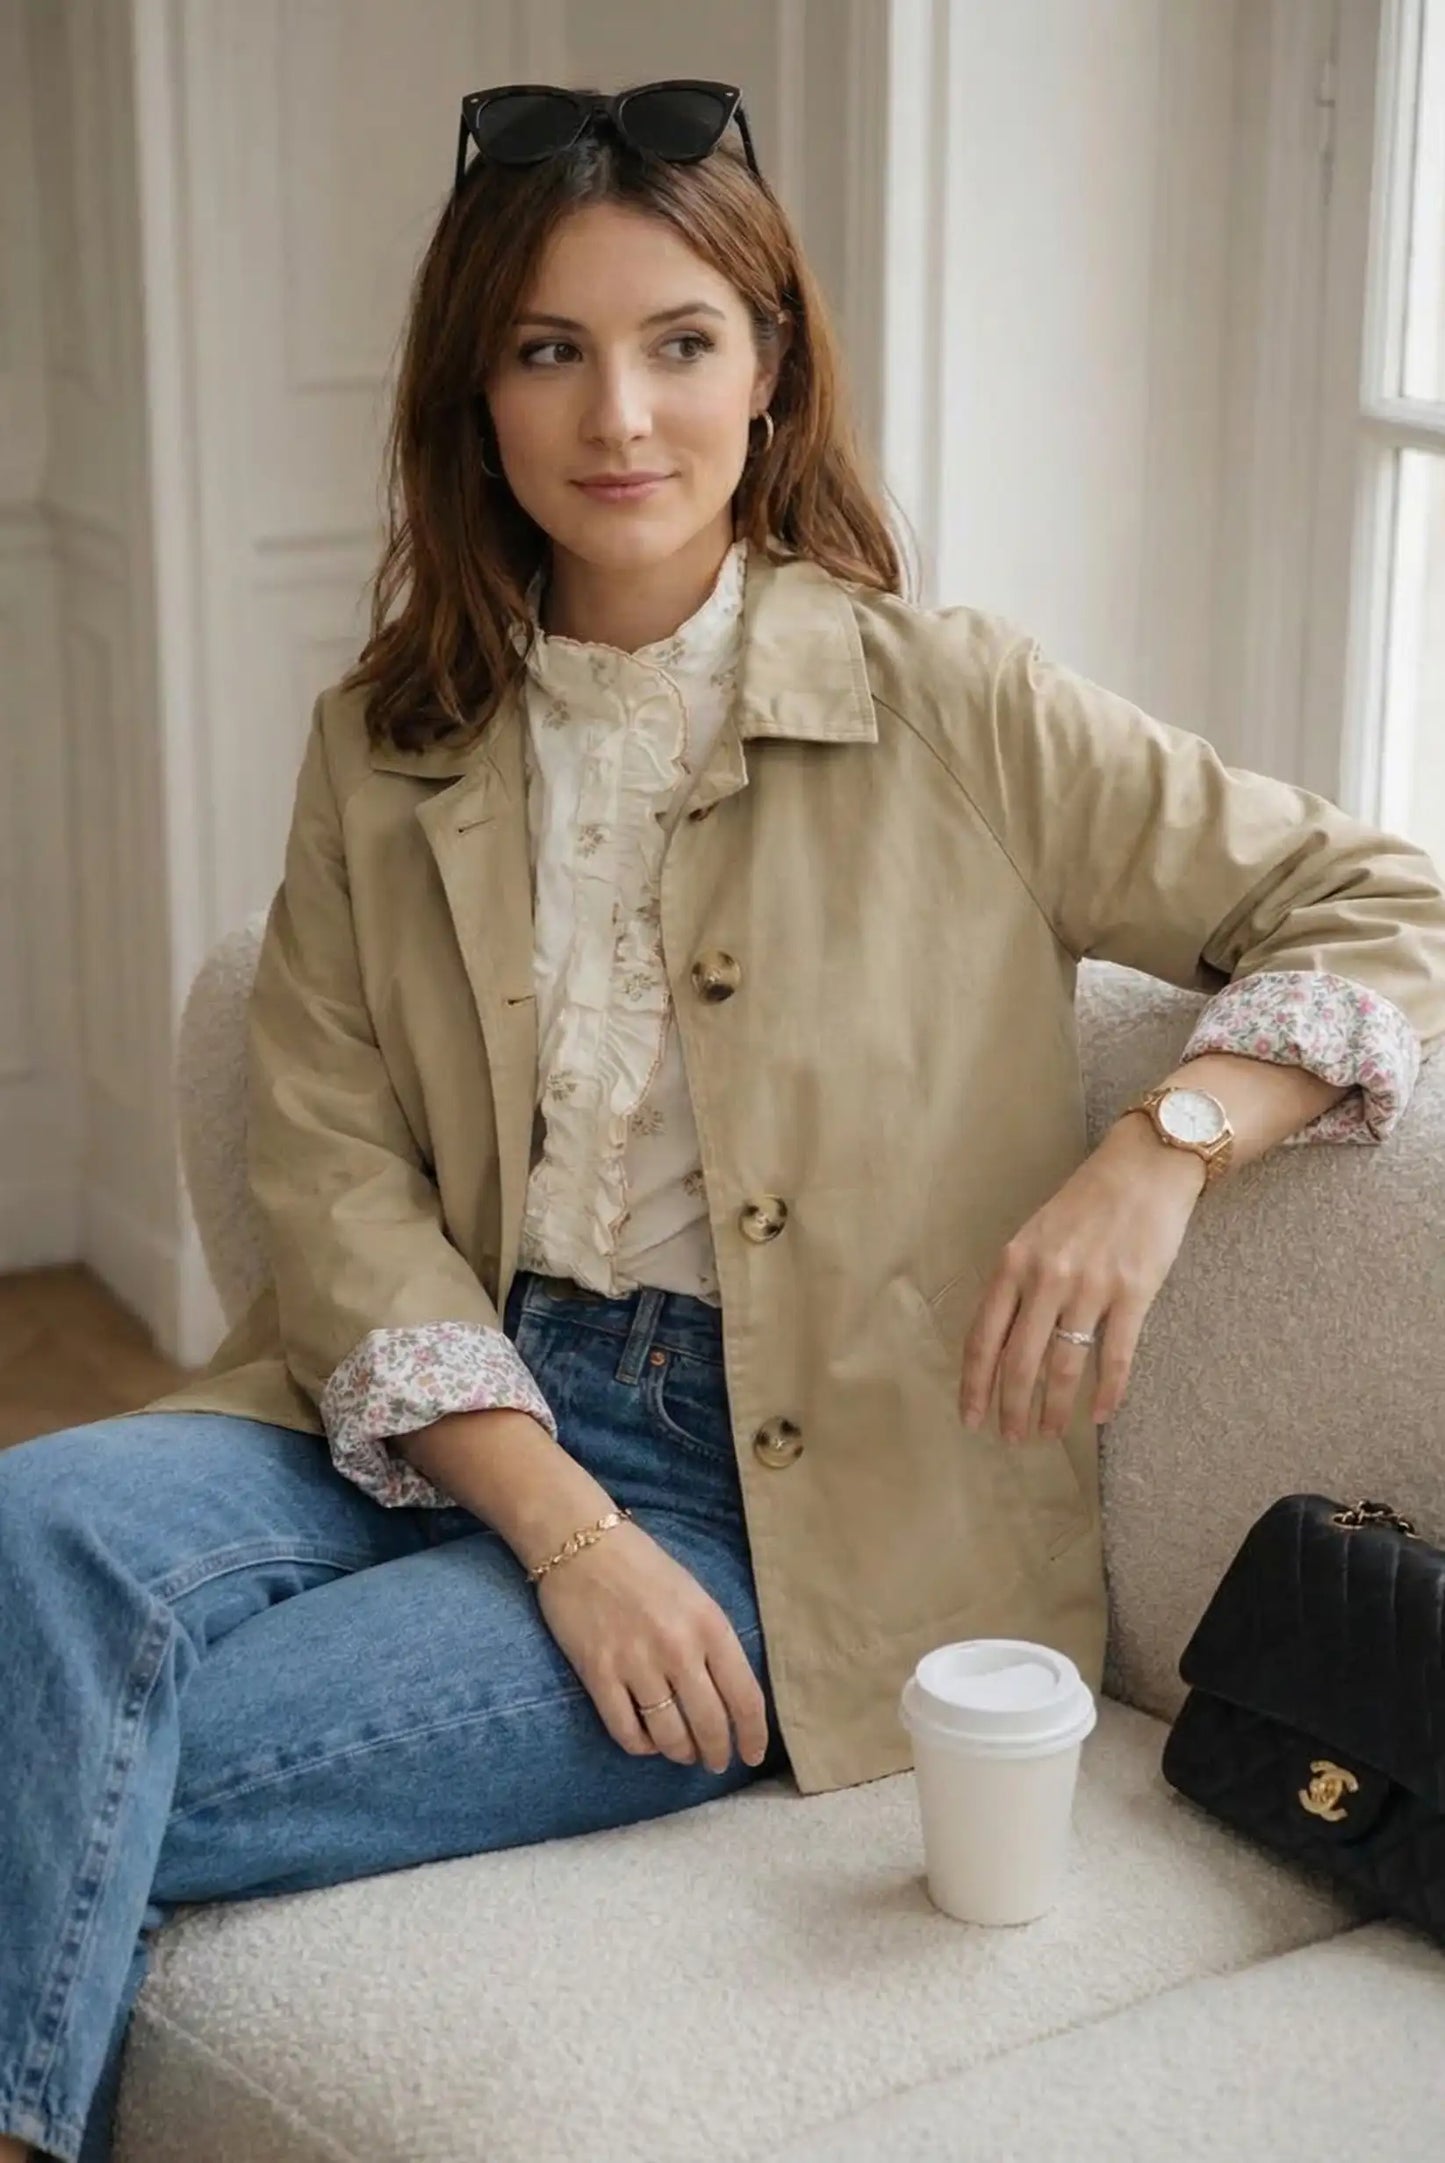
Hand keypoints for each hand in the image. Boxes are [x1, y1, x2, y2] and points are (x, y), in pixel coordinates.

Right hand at [533, 1517, 770, 1775]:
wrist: (581, 1541)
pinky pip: (627, 1732)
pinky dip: (641, 1746)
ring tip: (682, 1752)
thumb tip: (729, 1695)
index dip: (753, 1736)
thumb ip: (714, 1642)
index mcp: (710, 1626)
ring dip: (680, 1753)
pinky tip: (646, 1741)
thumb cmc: (644, 1566)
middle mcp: (678, 1649)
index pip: (745, 1698)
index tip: (752, 1755)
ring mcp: (637, 1663)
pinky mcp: (598, 1673)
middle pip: (709, 1724)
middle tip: (715, 1762)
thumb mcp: (696, 1596)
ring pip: (670, 1736)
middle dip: (716, 1753)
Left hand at [958, 1118, 1204, 1442]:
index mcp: (1014, 1263)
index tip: (970, 1417)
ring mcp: (1091, 1287)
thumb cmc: (1087, 1202)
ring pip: (1064, 1366)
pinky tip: (1099, 1414)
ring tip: (1047, 1433)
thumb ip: (1017, 1283)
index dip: (974, 1384)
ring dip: (1053, 1409)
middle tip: (1010, 1439)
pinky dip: (1107, 1393)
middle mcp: (1047, 1278)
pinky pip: (1115, 1356)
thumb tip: (998, 1340)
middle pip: (1019, 1361)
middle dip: (1010, 1408)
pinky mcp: (1133, 1293)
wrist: (1144, 1166)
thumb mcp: (1035, 1235)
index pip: (982, 1337)